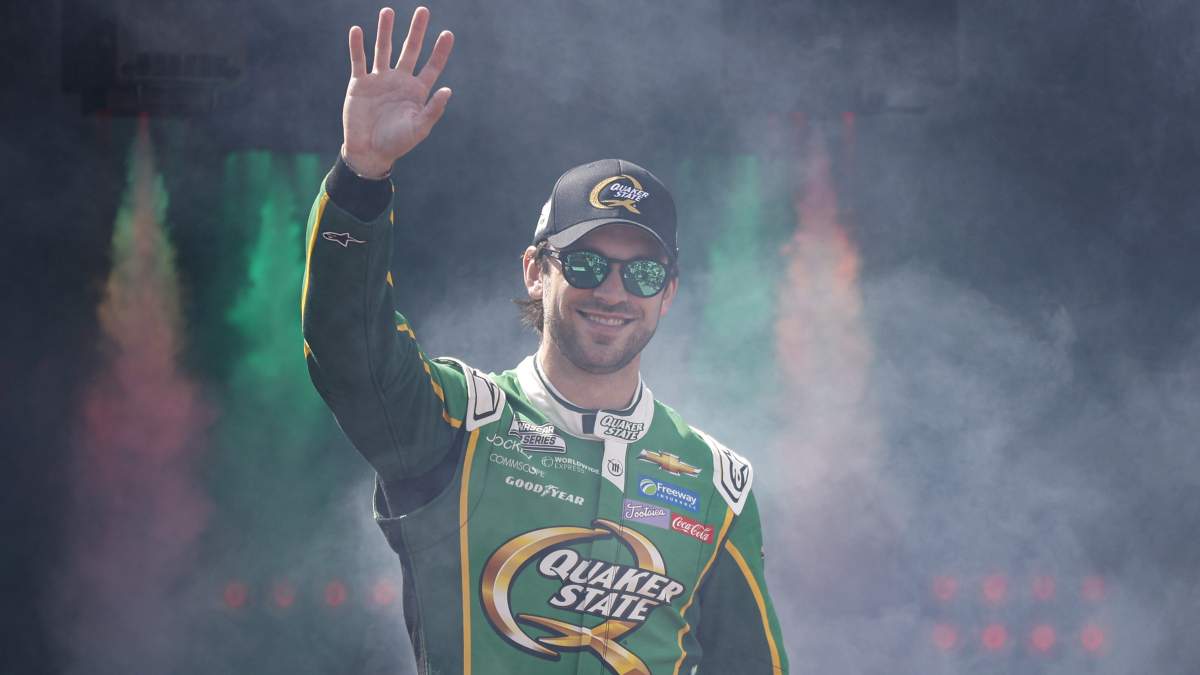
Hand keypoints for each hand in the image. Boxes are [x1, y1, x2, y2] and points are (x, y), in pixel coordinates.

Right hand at [341, 6, 453, 177]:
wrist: (369, 152)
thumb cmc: (397, 143)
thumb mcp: (419, 128)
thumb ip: (433, 110)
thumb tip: (448, 89)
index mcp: (417, 91)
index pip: (431, 66)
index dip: (440, 51)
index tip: (447, 34)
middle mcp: (399, 81)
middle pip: (410, 50)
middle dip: (416, 31)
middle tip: (423, 11)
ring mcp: (379, 80)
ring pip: (383, 49)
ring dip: (385, 31)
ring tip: (387, 11)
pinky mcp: (360, 84)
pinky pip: (358, 61)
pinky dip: (357, 46)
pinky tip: (357, 30)